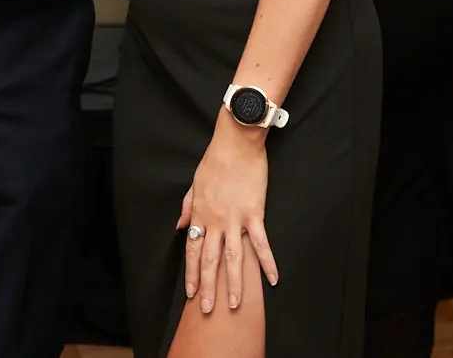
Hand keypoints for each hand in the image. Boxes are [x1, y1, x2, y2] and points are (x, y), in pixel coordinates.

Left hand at [177, 116, 277, 315]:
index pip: (192, 249)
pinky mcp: (254, 213)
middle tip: (207, 309)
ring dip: (233, 283)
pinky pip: (261, 243)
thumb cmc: (215, 160)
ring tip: (233, 304)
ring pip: (233, 258)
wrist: (236, 142)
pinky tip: (272, 279)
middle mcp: (215, 220)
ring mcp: (235, 219)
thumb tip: (179, 225)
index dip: (191, 272)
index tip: (191, 292)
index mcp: (200, 213)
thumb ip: (188, 207)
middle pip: (209, 260)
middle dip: (207, 287)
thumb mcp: (194, 183)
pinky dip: (267, 262)